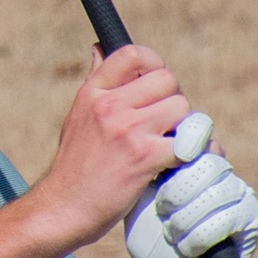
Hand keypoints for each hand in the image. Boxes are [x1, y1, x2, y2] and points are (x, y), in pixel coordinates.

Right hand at [35, 45, 192, 249]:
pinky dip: (193, 154)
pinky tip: (180, 164)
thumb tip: (99, 47)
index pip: (134, 54)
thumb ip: (96, 82)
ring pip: (182, 109)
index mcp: (93, 92)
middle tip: (164, 125)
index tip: (156, 87)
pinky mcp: (144, 157)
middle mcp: (109, 106)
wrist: (64, 209)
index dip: (154, 65)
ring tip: (170, 146)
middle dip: (173, 101)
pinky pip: (188, 143)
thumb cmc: (74, 166)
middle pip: (168, 80)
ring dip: (185, 128)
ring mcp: (127, 130)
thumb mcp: (78, 115)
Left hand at [125, 113, 257, 257]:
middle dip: (179, 190)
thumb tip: (153, 127)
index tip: (160, 170)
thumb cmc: (149, 235)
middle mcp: (218, 168)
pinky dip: (200, 235)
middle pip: (208, 160)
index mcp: (191, 156)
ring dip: (187, 217)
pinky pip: (229, 216)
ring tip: (172, 232)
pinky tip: (186, 246)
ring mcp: (238, 190)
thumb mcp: (141, 192)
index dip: (181, 144)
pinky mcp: (251, 217)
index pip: (197, 130)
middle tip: (163, 210)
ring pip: (218, 189)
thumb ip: (150, 159)